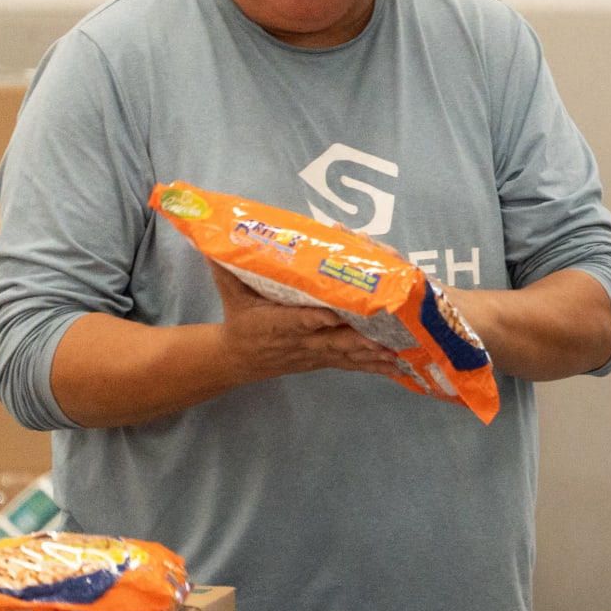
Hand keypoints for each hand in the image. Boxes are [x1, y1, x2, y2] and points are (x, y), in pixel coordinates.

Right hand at [208, 262, 406, 384]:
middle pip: (329, 340)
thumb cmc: (239, 321)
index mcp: (275, 324)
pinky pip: (350, 363)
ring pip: (345, 354)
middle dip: (355, 339)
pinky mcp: (323, 360)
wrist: (238, 359)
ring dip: (371, 355)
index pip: (295, 321)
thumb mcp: (230, 295)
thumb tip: (212, 244)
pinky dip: (372, 365)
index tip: (330, 316)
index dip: (312, 319)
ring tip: (397, 353)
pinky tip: (396, 366)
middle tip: (380, 337)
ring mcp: (313, 353)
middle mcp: (298, 341)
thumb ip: (225, 270)